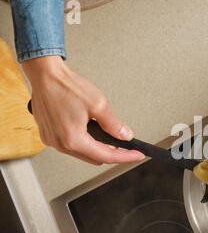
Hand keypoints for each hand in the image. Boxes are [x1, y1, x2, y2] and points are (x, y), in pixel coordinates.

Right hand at [22, 56, 144, 164]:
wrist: (45, 75)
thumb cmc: (66, 86)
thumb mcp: (98, 104)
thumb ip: (114, 124)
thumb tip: (125, 135)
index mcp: (73, 139)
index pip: (106, 156)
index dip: (125, 156)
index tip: (137, 155)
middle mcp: (60, 144)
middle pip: (94, 158)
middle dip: (111, 153)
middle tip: (125, 144)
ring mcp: (52, 140)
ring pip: (82, 153)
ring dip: (97, 147)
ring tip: (108, 136)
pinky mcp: (48, 135)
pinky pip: (71, 145)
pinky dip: (84, 142)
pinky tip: (91, 132)